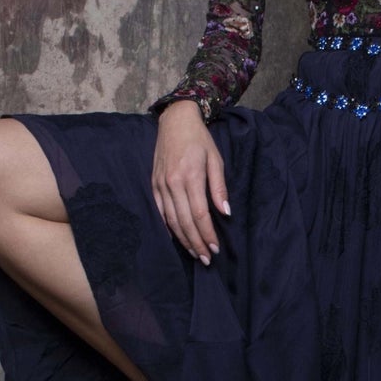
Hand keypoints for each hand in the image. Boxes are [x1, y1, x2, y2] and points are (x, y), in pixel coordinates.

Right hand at [152, 100, 229, 264]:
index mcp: (190, 176)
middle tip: (207, 259)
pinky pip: (160, 212)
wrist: (175, 122)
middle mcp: (172, 183)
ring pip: (171, 220)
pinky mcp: (154, 185)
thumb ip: (219, 187)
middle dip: (197, 243)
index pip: (199, 214)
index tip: (216, 248)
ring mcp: (160, 185)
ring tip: (195, 253)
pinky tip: (177, 238)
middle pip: (185, 221)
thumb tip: (225, 213)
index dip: (207, 233)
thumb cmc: (199, 140)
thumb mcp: (215, 159)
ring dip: (183, 240)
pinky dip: (168, 228)